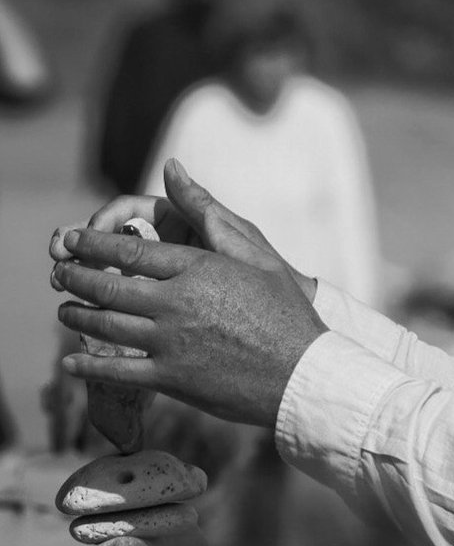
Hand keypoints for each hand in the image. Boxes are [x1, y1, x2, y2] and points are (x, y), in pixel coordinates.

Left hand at [49, 159, 326, 427]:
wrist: (301, 371)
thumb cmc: (283, 307)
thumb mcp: (253, 250)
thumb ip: (206, 209)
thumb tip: (172, 168)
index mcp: (197, 267)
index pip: (130, 249)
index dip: (94, 244)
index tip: (73, 240)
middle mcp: (177, 301)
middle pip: (108, 285)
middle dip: (76, 277)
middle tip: (60, 273)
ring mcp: (171, 342)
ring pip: (106, 325)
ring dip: (77, 316)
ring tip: (65, 310)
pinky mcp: (170, 378)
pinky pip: (115, 370)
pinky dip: (87, 365)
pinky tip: (71, 361)